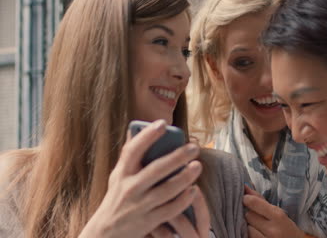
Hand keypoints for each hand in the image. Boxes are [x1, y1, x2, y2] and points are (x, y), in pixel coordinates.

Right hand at [80, 120, 206, 237]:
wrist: (105, 233)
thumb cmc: (117, 197)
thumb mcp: (117, 176)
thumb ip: (128, 155)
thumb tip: (136, 128)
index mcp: (122, 173)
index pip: (133, 150)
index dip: (147, 136)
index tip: (163, 123)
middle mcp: (130, 188)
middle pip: (156, 170)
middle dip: (177, 157)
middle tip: (194, 147)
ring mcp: (139, 206)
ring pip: (167, 190)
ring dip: (185, 177)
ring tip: (197, 166)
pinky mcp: (148, 221)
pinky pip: (170, 210)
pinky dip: (183, 200)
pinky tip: (194, 190)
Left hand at [243, 185, 305, 237]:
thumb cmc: (286, 228)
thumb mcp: (277, 212)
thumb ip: (260, 200)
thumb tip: (244, 187)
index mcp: (278, 216)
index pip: (254, 203)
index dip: (247, 199)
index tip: (246, 199)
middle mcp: (272, 230)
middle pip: (248, 216)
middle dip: (250, 214)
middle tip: (256, 217)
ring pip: (246, 228)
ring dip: (249, 226)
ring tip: (257, 227)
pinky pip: (248, 237)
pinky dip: (250, 234)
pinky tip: (257, 233)